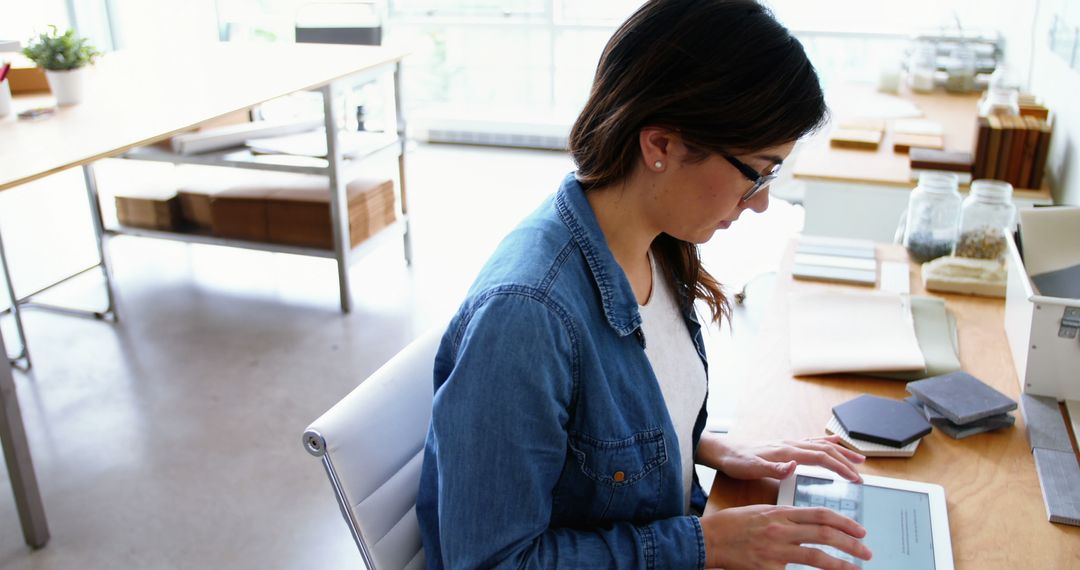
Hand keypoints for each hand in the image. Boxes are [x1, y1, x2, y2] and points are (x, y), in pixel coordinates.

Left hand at [700, 434, 864, 482]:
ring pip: (821, 445)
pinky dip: (827, 442)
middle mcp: (790, 445)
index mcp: (786, 452)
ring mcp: (789, 444)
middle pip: (826, 450)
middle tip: (862, 475)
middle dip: (846, 462)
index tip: (855, 478)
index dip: (840, 467)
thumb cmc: (736, 462)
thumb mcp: (750, 469)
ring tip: (859, 458)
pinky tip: (835, 442)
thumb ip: (772, 468)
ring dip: (841, 452)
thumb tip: (793, 466)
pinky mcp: (785, 446)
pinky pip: (811, 442)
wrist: (723, 451)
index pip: (821, 458)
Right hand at [701, 504, 871, 569]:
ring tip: (856, 568)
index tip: (859, 530)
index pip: (822, 514)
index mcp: (781, 512)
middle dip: (851, 544)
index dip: (844, 522)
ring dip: (841, 563)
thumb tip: (810, 522)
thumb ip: (786, 515)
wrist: (709, 538)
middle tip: (866, 551)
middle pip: (825, 534)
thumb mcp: (763, 510)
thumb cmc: (734, 524)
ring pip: (817, 556)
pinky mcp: (769, 567)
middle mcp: (782, 529)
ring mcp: (776, 550)